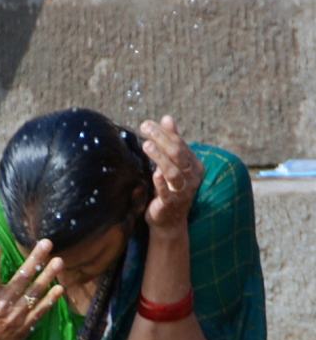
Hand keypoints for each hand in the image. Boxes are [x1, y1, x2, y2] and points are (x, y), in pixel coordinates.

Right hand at [0, 239, 63, 339]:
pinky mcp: (26, 324)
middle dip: (34, 260)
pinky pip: (41, 310)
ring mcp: (16, 314)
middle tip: (46, 243)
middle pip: (20, 279)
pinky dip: (51, 299)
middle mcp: (2, 304)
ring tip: (59, 261)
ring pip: (34, 292)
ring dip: (48, 276)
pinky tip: (60, 287)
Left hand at [140, 115, 204, 231]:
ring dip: (159, 157)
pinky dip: (161, 182)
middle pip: (177, 154)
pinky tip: (155, 173)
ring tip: (146, 145)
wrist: (168, 221)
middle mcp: (192, 178)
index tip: (147, 125)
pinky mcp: (171, 204)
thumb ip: (172, 142)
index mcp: (195, 166)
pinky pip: (167, 192)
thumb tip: (167, 118)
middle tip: (145, 129)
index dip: (164, 133)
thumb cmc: (170, 188)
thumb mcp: (172, 164)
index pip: (180, 144)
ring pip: (173, 171)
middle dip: (160, 139)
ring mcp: (183, 192)